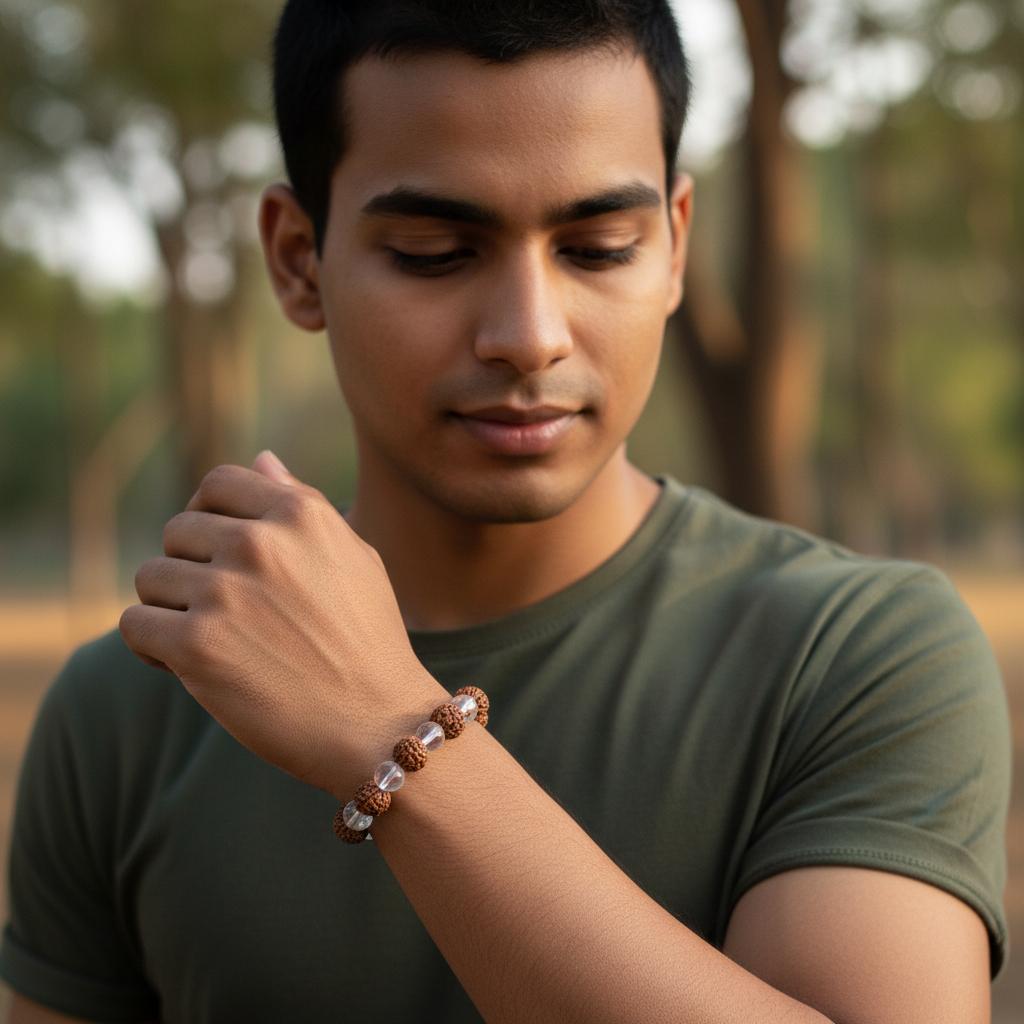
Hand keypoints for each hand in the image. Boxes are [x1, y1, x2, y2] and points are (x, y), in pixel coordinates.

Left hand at [119, 450, 437, 796]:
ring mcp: (226, 592)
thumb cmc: (368, 642)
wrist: (378, 724)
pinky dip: (151, 647)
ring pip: (151, 577)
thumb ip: (302, 504)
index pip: (218, 483)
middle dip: (191, 567)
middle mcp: (261, 543)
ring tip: (209, 639)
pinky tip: (186, 665)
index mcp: (300, 514)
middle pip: (178, 530)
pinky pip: (135, 625)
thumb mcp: (354, 558)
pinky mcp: (197, 646)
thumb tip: (261, 460)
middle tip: (223, 610)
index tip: (217, 550)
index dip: (209, 514)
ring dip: (170, 608)